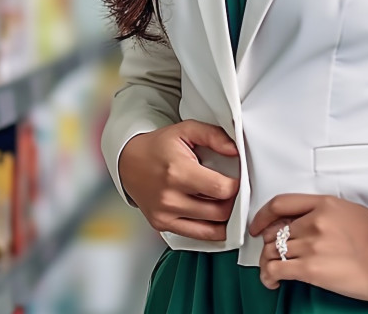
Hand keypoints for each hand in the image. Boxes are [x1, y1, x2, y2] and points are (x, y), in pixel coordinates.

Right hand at [117, 119, 239, 240]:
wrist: (129, 162)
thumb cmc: (159, 146)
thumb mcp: (186, 130)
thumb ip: (214, 136)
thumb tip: (236, 150)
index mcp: (178, 172)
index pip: (220, 189)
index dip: (237, 186)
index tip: (238, 179)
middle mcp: (170, 198)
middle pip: (219, 212)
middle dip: (233, 202)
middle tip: (234, 191)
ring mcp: (165, 215)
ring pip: (211, 228)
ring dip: (224, 217)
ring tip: (225, 202)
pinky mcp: (162, 225)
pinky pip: (197, 235)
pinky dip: (211, 229)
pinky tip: (216, 218)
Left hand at [250, 194, 367, 301]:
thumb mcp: (348, 210)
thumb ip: (323, 212)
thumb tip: (304, 222)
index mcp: (323, 204)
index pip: (281, 203)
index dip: (263, 215)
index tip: (258, 224)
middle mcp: (313, 221)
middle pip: (274, 232)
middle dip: (270, 245)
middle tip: (272, 254)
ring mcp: (310, 244)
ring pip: (271, 251)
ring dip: (268, 262)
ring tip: (272, 270)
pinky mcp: (309, 268)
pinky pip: (275, 269)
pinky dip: (268, 276)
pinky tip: (272, 281)